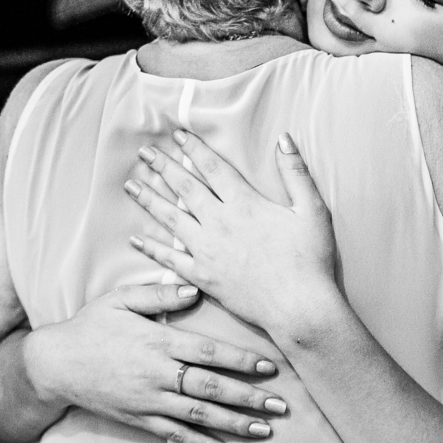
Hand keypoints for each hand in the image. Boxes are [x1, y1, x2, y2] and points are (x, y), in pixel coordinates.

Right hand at [24, 283, 287, 442]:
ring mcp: (149, 400)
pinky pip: (175, 435)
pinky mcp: (139, 418)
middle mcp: (157, 373)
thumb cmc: (92, 325)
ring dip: (234, 424)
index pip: (208, 352)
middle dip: (249, 398)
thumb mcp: (121, 298)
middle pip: (211, 387)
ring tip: (264, 430)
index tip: (270, 366)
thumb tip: (195, 291)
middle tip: (280, 406)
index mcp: (157, 341)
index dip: (241, 360)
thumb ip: (159, 294)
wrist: (55, 364)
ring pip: (199, 415)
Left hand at [123, 130, 339, 335]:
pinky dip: (152, 249)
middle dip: (163, 167)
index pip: (213, 168)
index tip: (177, 135)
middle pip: (185, 188)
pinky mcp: (203, 277)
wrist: (298, 307)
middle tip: (144, 153)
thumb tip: (284, 138)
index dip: (194, 149)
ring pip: (171, 219)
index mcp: (244, 204)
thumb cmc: (309, 259)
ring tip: (131, 186)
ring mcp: (207, 251)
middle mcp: (220, 223)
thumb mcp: (311, 210)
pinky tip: (136, 240)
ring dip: (149, 200)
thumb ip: (295, 172)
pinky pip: (171, 259)